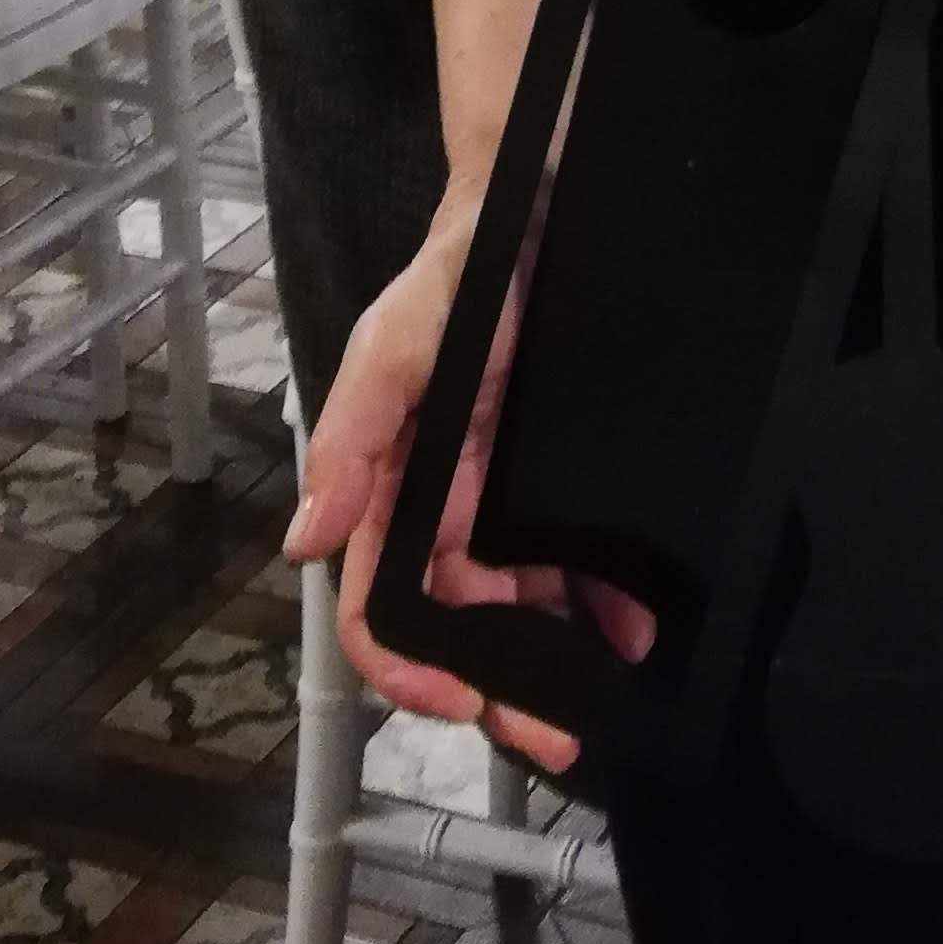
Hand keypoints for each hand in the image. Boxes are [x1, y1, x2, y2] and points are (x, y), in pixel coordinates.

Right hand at [284, 217, 633, 774]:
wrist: (540, 209)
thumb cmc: (457, 276)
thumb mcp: (394, 346)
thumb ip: (349, 438)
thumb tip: (304, 542)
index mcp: (397, 491)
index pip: (383, 605)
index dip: (410, 668)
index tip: (461, 703)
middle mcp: (449, 509)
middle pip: (462, 622)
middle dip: (500, 686)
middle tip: (556, 734)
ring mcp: (510, 499)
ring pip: (525, 604)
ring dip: (559, 653)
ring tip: (610, 687)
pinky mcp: (564, 479)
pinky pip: (580, 559)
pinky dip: (607, 601)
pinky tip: (638, 627)